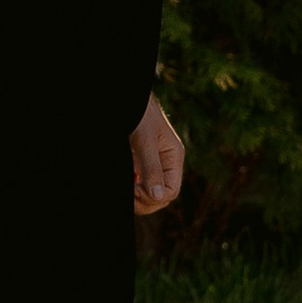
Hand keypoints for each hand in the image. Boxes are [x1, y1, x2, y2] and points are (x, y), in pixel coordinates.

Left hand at [131, 93, 183, 217]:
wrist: (130, 102)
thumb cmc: (141, 114)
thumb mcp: (145, 140)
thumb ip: (152, 167)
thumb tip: (157, 196)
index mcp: (173, 158)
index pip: (171, 191)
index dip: (154, 197)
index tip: (136, 187)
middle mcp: (165, 165)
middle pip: (161, 197)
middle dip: (145, 200)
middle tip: (130, 189)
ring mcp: (152, 166)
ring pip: (150, 194)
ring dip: (137, 197)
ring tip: (129, 186)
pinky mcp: (139, 164)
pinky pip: (139, 185)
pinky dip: (132, 188)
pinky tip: (128, 180)